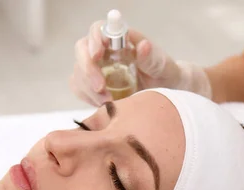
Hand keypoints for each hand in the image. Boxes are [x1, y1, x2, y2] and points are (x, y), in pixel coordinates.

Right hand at [70, 22, 211, 105]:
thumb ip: (151, 56)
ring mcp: (96, 68)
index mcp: (119, 40)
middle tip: (102, 88)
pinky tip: (103, 104)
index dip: (94, 40)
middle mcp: (104, 51)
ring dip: (89, 88)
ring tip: (108, 102)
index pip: (98, 30)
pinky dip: (88, 97)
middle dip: (88, 70)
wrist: (165, 92)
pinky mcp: (92, 85)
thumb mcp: (162, 65)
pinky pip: (79, 88)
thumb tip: (143, 45)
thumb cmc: (164, 73)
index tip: (98, 54)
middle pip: (82, 51)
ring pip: (79, 73)